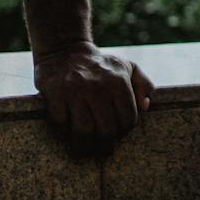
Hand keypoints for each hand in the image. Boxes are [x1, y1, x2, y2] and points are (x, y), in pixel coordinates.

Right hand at [33, 43, 154, 157]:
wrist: (64, 48)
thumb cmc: (100, 64)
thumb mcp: (127, 66)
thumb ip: (143, 84)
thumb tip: (145, 106)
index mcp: (118, 82)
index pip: (127, 120)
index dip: (124, 132)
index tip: (118, 135)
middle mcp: (98, 87)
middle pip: (106, 130)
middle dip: (105, 145)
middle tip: (103, 150)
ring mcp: (75, 90)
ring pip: (83, 131)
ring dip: (84, 146)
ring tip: (85, 150)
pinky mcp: (54, 93)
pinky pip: (60, 123)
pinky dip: (63, 133)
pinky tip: (66, 133)